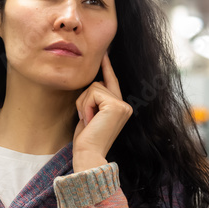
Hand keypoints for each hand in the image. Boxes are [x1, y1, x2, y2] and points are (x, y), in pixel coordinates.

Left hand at [71, 51, 131, 171]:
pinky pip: (92, 93)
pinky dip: (85, 106)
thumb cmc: (86, 140)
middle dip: (84, 99)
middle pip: (97, 84)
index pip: (112, 81)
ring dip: (83, 104)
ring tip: (88, 121)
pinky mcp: (116, 105)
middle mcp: (125, 105)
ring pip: (93, 87)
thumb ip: (94, 101)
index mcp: (120, 108)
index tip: (104, 52)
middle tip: (86, 119)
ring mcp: (122, 105)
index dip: (107, 66)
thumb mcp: (89, 116)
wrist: (88, 154)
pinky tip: (89, 120)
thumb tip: (89, 85)